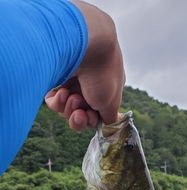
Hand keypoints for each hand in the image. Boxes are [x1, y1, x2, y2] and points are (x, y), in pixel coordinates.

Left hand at [45, 1, 124, 130]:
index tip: (91, 118)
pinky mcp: (55, 77)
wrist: (84, 44)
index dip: (92, 120)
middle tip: (79, 112)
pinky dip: (56, 102)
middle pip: (80, 113)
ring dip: (69, 108)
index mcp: (106, 88)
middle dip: (79, 116)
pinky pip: (53, 100)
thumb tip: (107, 125)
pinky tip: (61, 93)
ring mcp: (71, 80)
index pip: (96, 113)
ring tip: (72, 98)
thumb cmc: (103, 73)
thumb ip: (110, 117)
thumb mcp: (111, 102)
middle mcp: (89, 84)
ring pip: (66, 109)